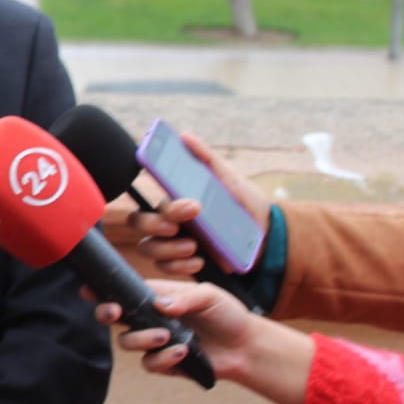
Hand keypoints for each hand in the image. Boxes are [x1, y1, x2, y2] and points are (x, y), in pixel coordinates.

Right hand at [97, 280, 312, 403]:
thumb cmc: (228, 315)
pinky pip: (149, 364)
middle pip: (113, 317)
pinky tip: (182, 352)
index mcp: (156, 297)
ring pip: (127, 342)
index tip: (88, 290)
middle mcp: (149, 318)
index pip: (123, 291)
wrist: (246, 346)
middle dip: (106, 314)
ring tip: (166, 336)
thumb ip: (185, 297)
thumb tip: (160, 305)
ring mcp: (154, 342)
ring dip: (142, 339)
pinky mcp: (164, 363)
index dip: (102, 290)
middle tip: (114, 314)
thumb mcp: (210, 296)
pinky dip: (163, 358)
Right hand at [130, 131, 271, 274]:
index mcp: (174, 198)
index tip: (190, 206)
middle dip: (155, 224)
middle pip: (138, 222)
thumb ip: (205, 158)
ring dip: (168, 249)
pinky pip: (165, 268)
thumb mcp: (228, 178)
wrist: (266, 234)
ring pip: (148, 247)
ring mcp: (171, 242)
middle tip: (177, 227)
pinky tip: (199, 260)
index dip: (161, 203)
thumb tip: (185, 136)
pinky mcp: (181, 262)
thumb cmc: (242, 202)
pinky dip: (180, 266)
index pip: (149, 197)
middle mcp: (166, 220)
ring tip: (194, 246)